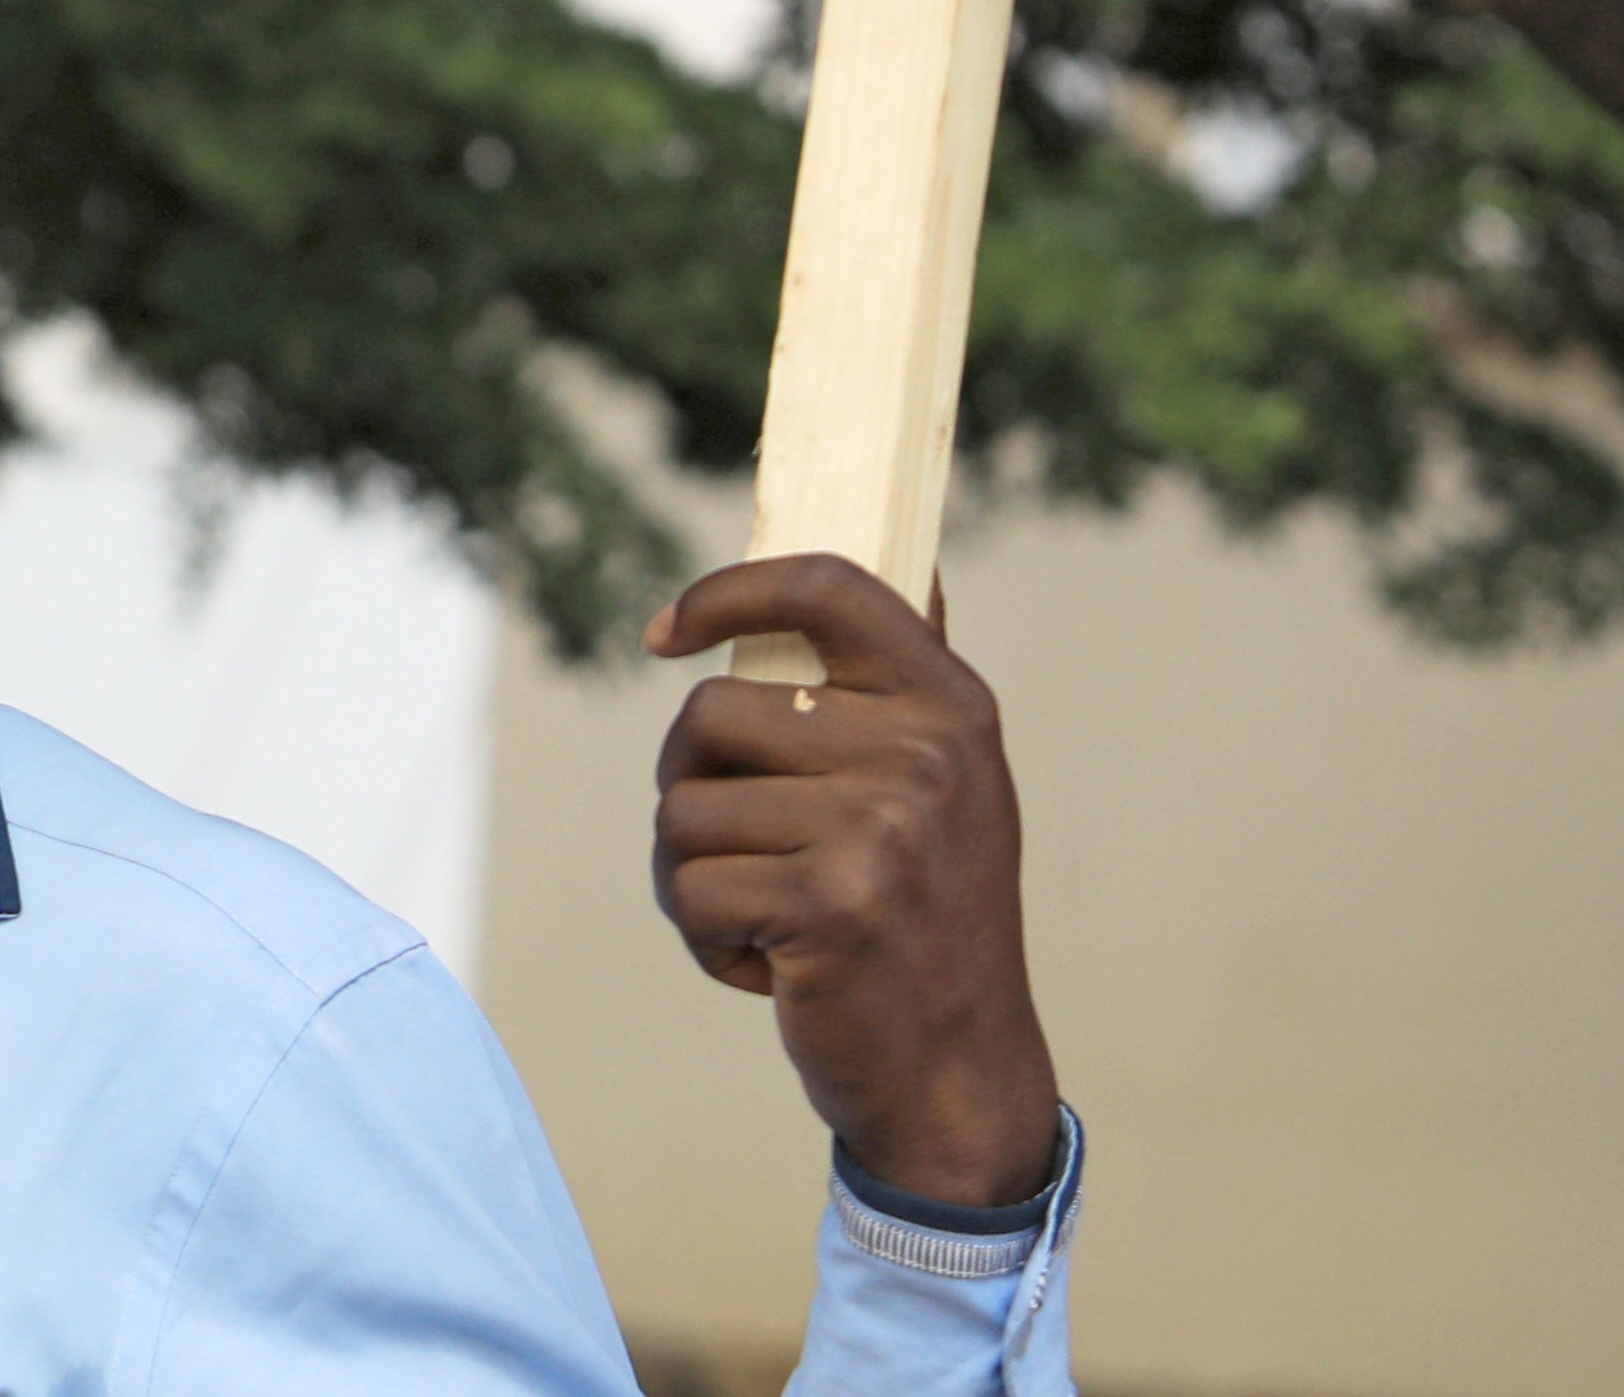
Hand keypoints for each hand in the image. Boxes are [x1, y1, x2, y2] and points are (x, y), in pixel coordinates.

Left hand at [641, 554, 1063, 1211]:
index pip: (828, 586)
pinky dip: (703, 937)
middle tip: (745, 851)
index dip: (727, 590)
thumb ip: (906, 680)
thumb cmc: (928, 916)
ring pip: (683, 809)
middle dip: (692, 787)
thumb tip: (912, 551)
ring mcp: (880, 828)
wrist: (958, 1073)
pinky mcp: (830, 905)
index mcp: (949, 706)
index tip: (664, 634)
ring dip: (692, 875)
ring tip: (766, 917)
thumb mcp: (948, 784)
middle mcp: (924, 754)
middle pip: (708, 715)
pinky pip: (686, 888)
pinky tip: (769, 967)